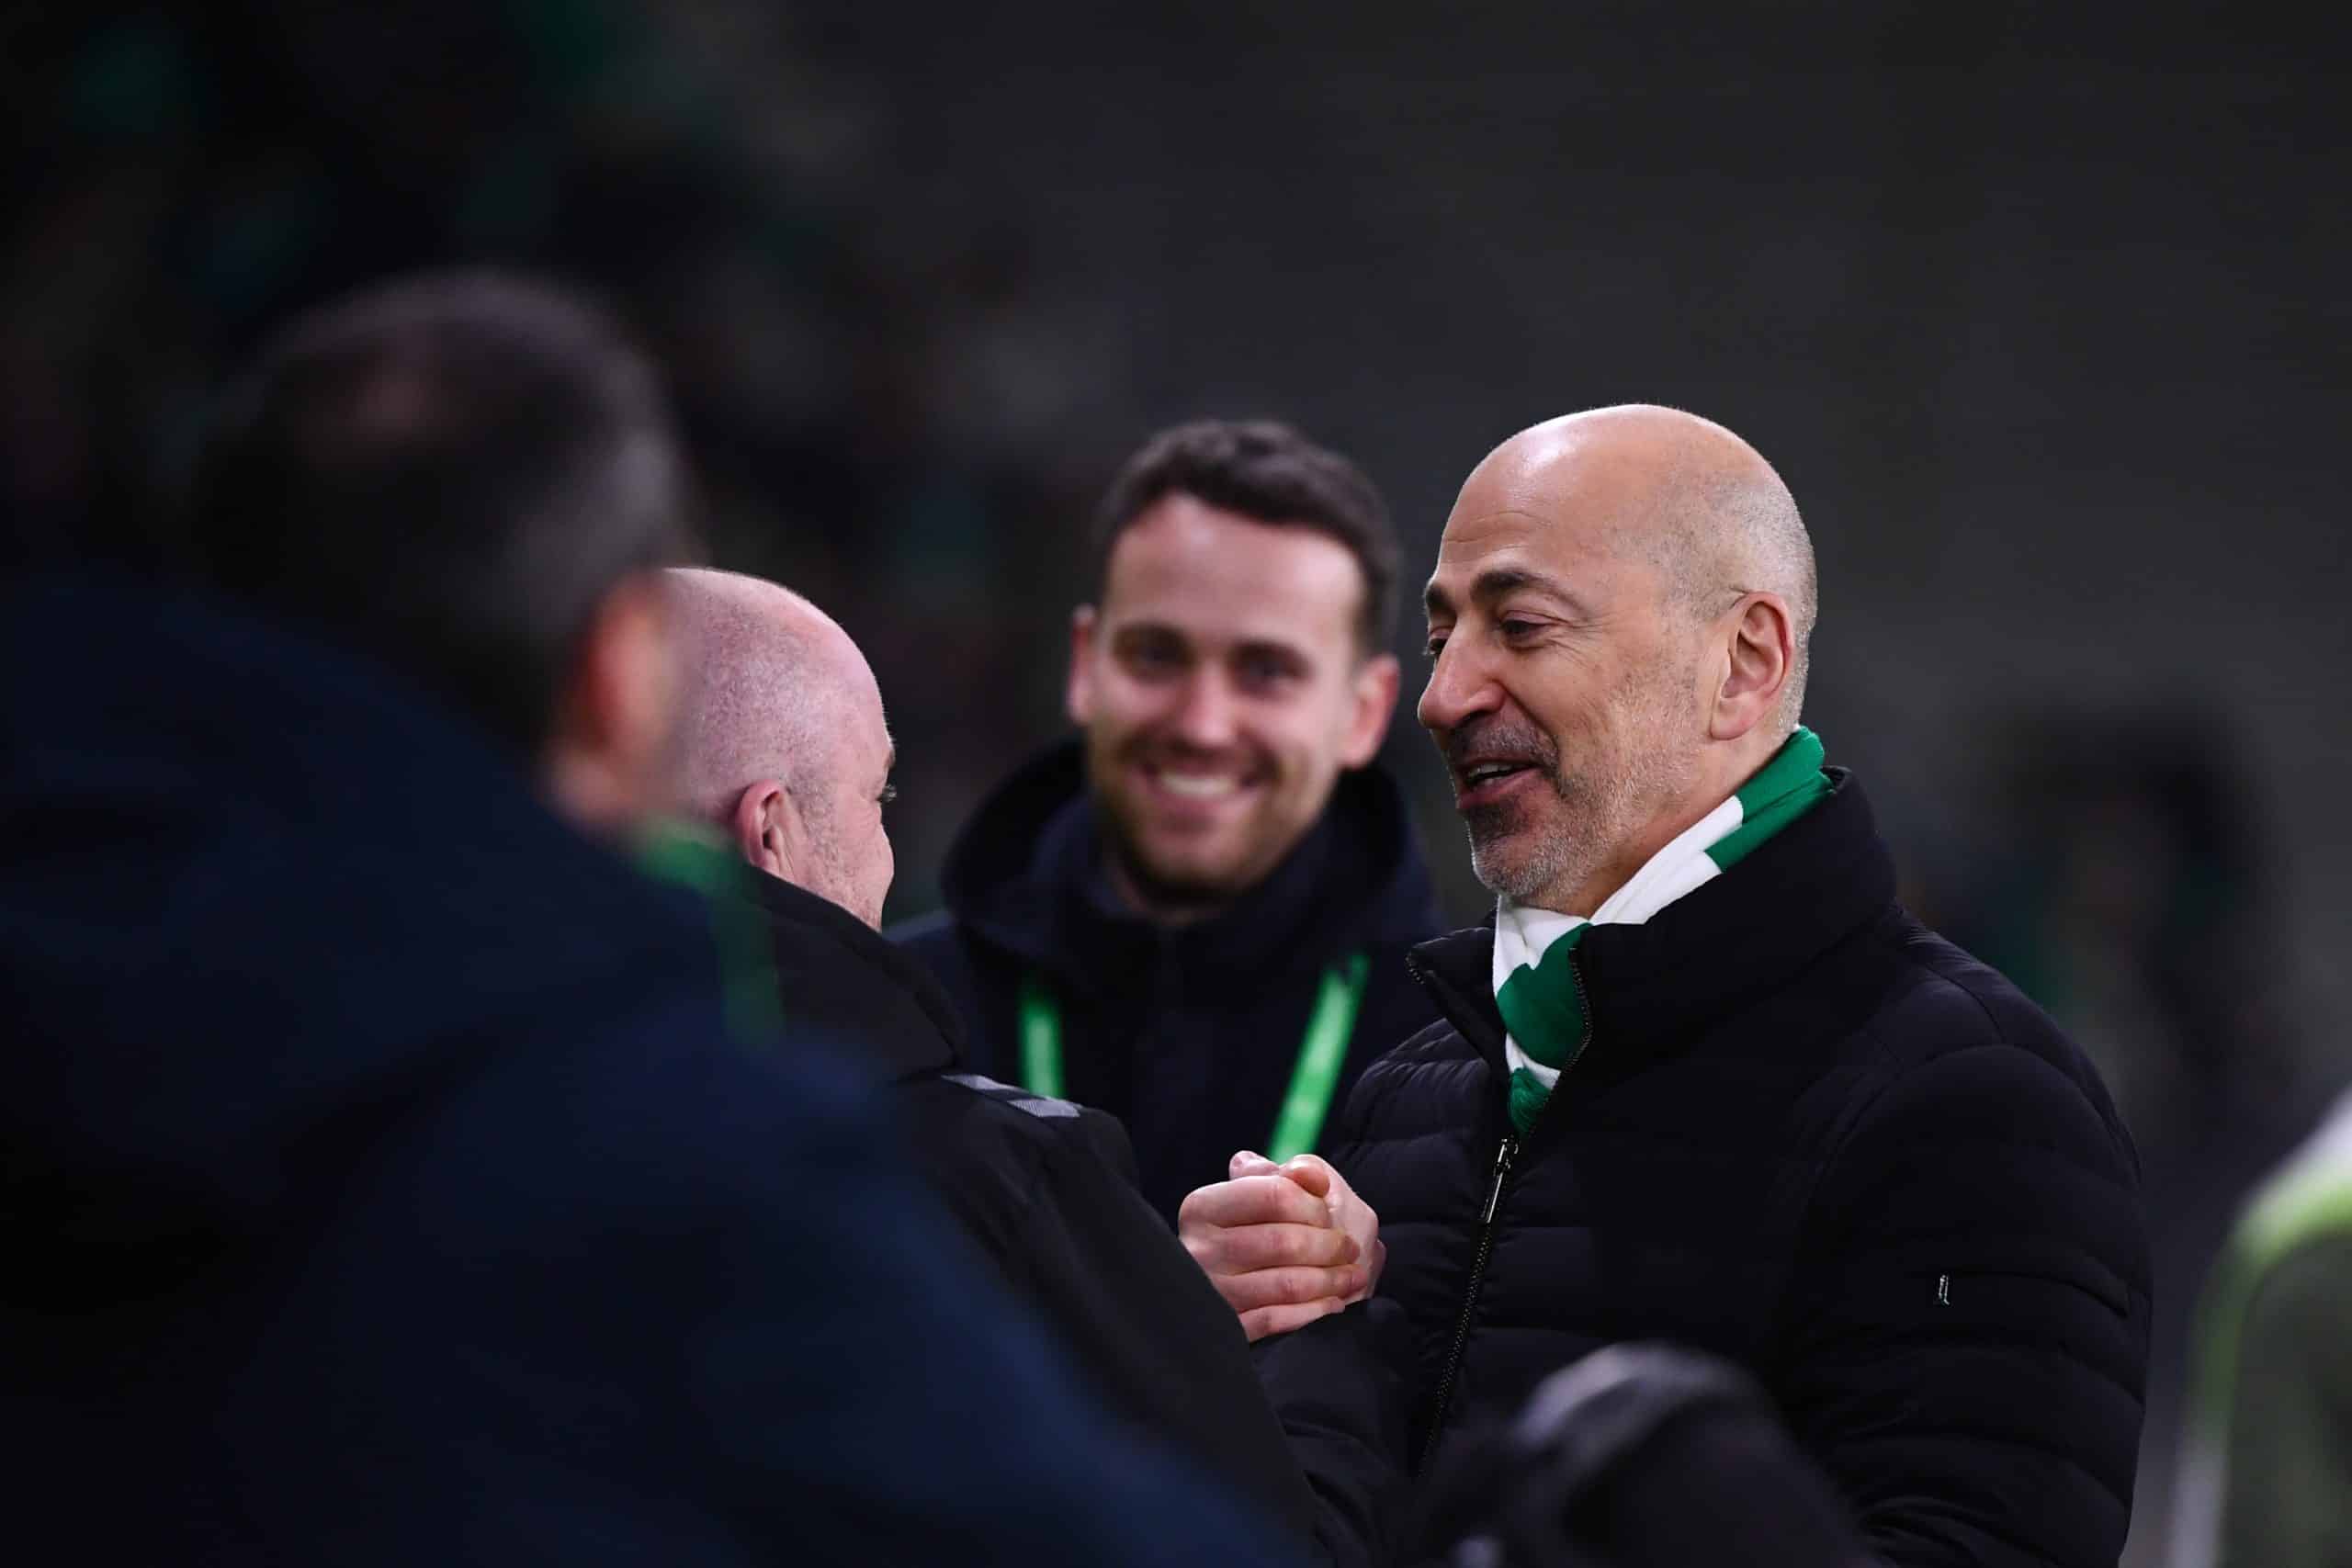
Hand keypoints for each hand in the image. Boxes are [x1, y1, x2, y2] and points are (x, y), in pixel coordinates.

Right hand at [1178, 1150, 1383, 1341]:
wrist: (1217, 1294)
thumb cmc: (1255, 1228)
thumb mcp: (1268, 1189)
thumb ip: (1291, 1174)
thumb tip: (1311, 1176)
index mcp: (1204, 1207)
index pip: (1273, 1195)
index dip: (1313, 1204)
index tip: (1329, 1214)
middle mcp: (1200, 1249)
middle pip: (1282, 1242)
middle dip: (1328, 1245)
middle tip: (1350, 1248)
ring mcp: (1212, 1292)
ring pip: (1285, 1284)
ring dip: (1330, 1280)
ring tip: (1352, 1276)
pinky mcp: (1227, 1328)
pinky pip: (1276, 1321)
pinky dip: (1313, 1312)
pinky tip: (1334, 1304)